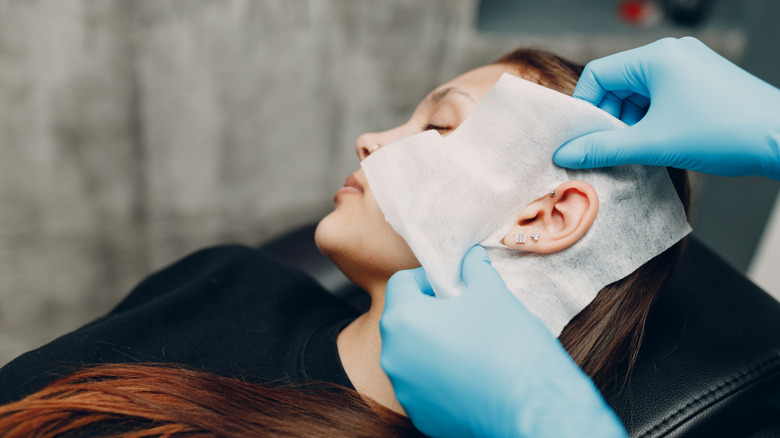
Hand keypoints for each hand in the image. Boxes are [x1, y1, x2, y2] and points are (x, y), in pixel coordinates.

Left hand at [380, 246, 625, 437]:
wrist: (534, 408)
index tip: (452, 283)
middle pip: (402, 320)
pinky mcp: (421, 417)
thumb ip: (475, 270)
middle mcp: (393, 358)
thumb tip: (472, 256)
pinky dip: (439, 377)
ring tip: (468, 343)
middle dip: (428, 311)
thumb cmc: (510, 345)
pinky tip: (471, 374)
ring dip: (431, 345)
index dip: (427, 277)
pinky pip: (423, 387)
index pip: (401, 283)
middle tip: (462, 310)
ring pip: (411, 356)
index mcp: (403, 321)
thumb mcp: (492, 293)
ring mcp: (405, 391)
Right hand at [553, 37, 779, 179]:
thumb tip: (566, 154)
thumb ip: (604, 149)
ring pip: (640, 94)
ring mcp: (690, 66)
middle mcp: (672, 54)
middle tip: (609, 150)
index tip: (583, 138)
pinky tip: (658, 144)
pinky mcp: (702, 82)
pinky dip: (651, 121)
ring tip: (637, 151)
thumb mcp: (653, 143)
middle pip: (618, 85)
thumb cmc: (725, 132)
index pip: (598, 74)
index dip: (585, 108)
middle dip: (609, 119)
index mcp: (657, 57)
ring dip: (630, 123)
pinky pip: (661, 98)